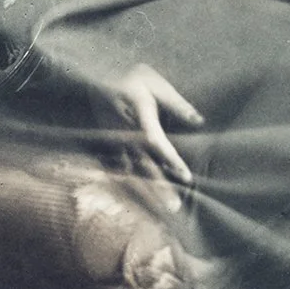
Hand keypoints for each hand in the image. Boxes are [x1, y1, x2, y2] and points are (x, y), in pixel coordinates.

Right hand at [103, 64, 202, 201]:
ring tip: (160, 212)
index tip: (186, 178)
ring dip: (146, 192)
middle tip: (173, 209)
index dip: (171, 160)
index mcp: (139, 115)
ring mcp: (113, 142)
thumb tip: (199, 121)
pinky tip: (137, 203)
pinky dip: (127, 187)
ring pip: (131, 172)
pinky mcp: (105, 147)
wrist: (90, 76)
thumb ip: (176, 103)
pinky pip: (117, 171)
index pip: (156, 142)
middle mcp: (125, 133)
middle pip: (144, 165)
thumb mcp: (153, 82)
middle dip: (159, 188)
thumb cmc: (128, 78)